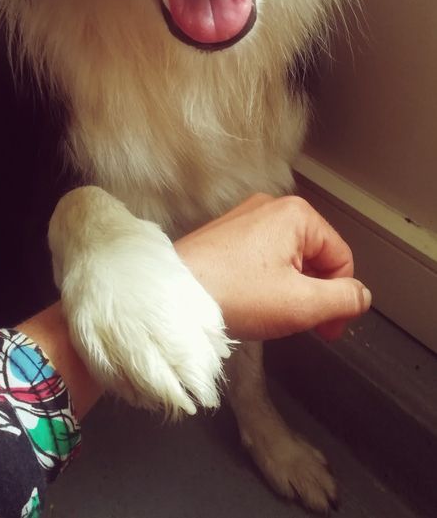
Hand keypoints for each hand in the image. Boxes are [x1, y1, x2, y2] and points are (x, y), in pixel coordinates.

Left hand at [175, 194, 370, 341]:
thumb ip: (343, 300)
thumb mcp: (302, 304)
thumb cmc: (230, 294)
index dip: (341, 298)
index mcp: (296, 214)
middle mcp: (271, 207)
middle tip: (302, 325)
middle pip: (315, 256)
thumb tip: (360, 296)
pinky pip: (263, 258)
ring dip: (291, 290)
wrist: (173, 296)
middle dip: (314, 294)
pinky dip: (266, 283)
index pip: (341, 258)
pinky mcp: (227, 235)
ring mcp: (246, 219)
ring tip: (271, 314)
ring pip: (289, 259)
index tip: (330, 328)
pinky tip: (252, 303)